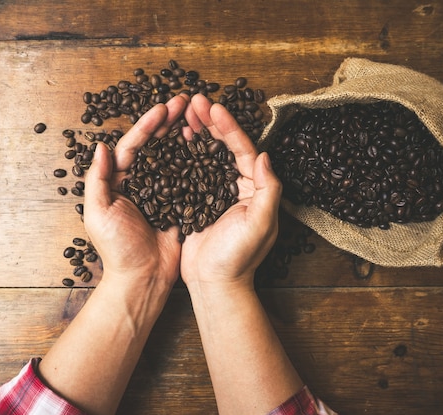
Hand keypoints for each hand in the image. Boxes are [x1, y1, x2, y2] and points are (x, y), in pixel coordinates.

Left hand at [84, 94, 189, 292]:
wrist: (142, 279)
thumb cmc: (117, 250)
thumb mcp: (98, 214)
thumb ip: (97, 181)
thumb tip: (100, 147)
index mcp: (118, 182)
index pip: (132, 146)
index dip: (147, 125)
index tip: (163, 108)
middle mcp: (140, 182)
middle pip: (155, 145)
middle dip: (168, 122)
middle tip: (184, 101)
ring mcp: (161, 192)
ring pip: (173, 156)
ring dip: (183, 135)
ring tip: (196, 115)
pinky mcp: (179, 203)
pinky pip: (188, 177)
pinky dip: (196, 160)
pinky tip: (207, 144)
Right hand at [179, 94, 282, 290]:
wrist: (215, 284)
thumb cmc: (239, 258)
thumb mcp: (260, 224)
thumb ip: (269, 189)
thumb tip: (266, 155)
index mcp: (256, 188)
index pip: (243, 149)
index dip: (228, 127)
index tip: (213, 107)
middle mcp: (240, 186)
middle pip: (224, 147)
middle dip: (210, 122)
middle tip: (194, 101)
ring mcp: (218, 192)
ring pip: (207, 155)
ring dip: (197, 133)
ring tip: (183, 113)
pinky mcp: (199, 201)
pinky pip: (192, 170)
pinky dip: (184, 153)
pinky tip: (174, 139)